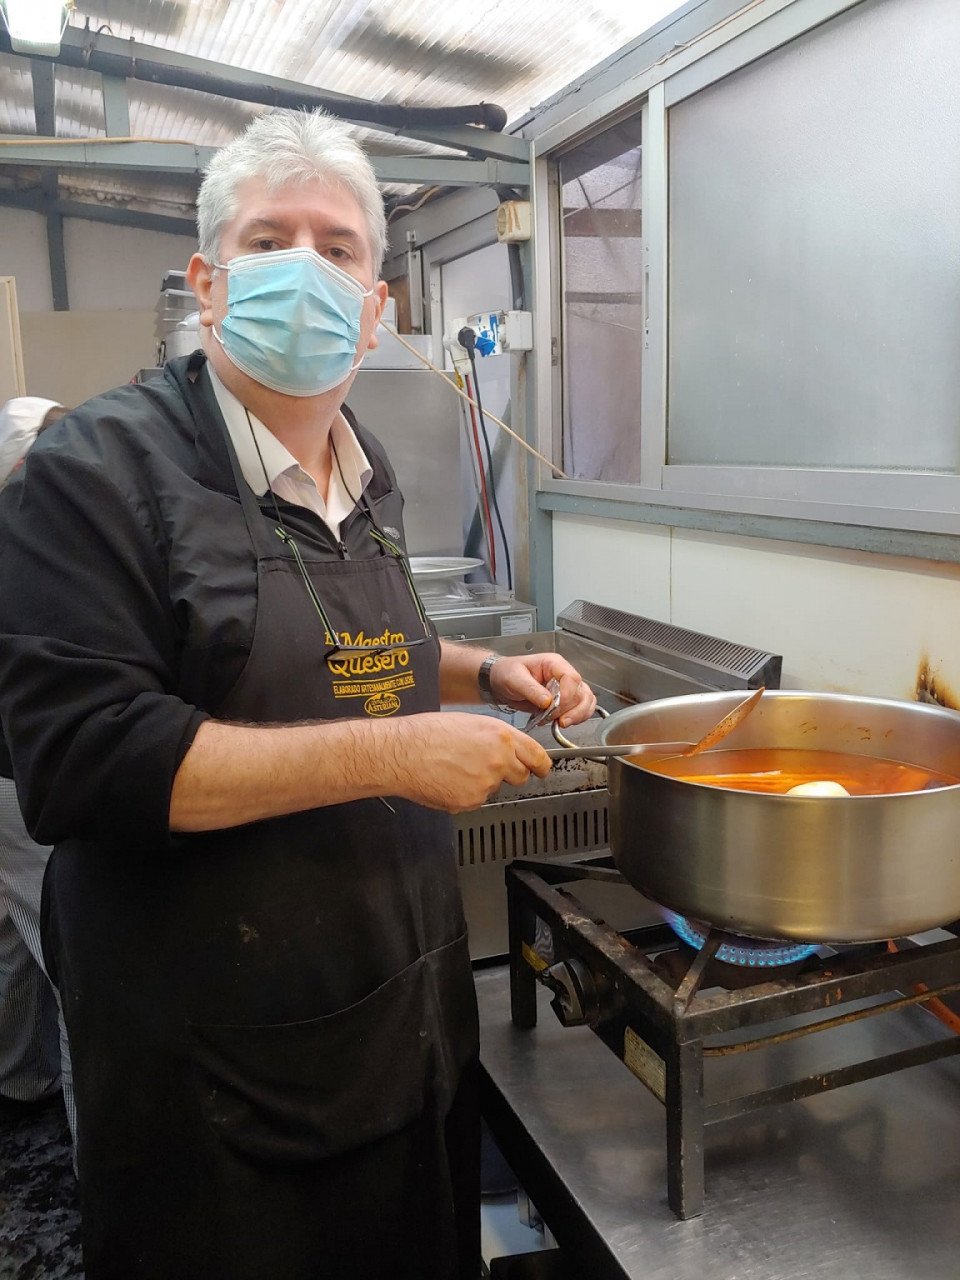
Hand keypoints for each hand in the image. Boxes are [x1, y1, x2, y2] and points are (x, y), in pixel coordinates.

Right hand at [385, 712, 551, 812]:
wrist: (402, 752)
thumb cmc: (427, 733)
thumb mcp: (470, 722)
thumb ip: (495, 737)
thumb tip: (508, 749)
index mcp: (501, 737)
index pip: (537, 757)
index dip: (541, 765)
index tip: (541, 769)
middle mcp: (498, 760)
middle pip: (520, 776)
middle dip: (509, 773)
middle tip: (485, 765)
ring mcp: (486, 784)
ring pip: (495, 788)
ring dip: (483, 782)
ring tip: (457, 768)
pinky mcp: (471, 801)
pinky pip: (476, 799)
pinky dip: (466, 793)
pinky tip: (449, 780)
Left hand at [488, 655, 596, 727]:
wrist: (499, 681)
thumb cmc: (506, 673)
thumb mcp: (514, 679)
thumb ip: (531, 690)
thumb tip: (548, 701)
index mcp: (553, 664)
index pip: (571, 678)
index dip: (567, 696)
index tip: (554, 708)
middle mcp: (563, 674)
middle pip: (582, 692)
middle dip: (572, 709)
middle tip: (558, 720)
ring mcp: (565, 687)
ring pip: (586, 700)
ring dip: (577, 715)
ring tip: (561, 723)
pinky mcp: (564, 700)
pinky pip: (581, 708)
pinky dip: (577, 717)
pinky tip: (563, 722)